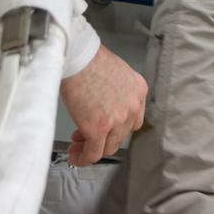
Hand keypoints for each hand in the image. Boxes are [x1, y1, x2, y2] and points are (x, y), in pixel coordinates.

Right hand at [60, 46, 145, 165]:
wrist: (78, 56)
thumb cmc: (89, 59)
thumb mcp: (114, 73)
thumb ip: (115, 92)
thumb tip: (103, 106)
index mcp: (138, 91)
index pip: (132, 120)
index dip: (115, 128)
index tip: (103, 128)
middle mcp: (132, 106)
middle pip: (121, 135)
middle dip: (102, 138)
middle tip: (85, 136)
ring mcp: (117, 120)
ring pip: (108, 147)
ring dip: (91, 149)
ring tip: (77, 146)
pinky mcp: (98, 128)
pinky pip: (93, 153)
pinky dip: (84, 158)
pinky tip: (75, 156)